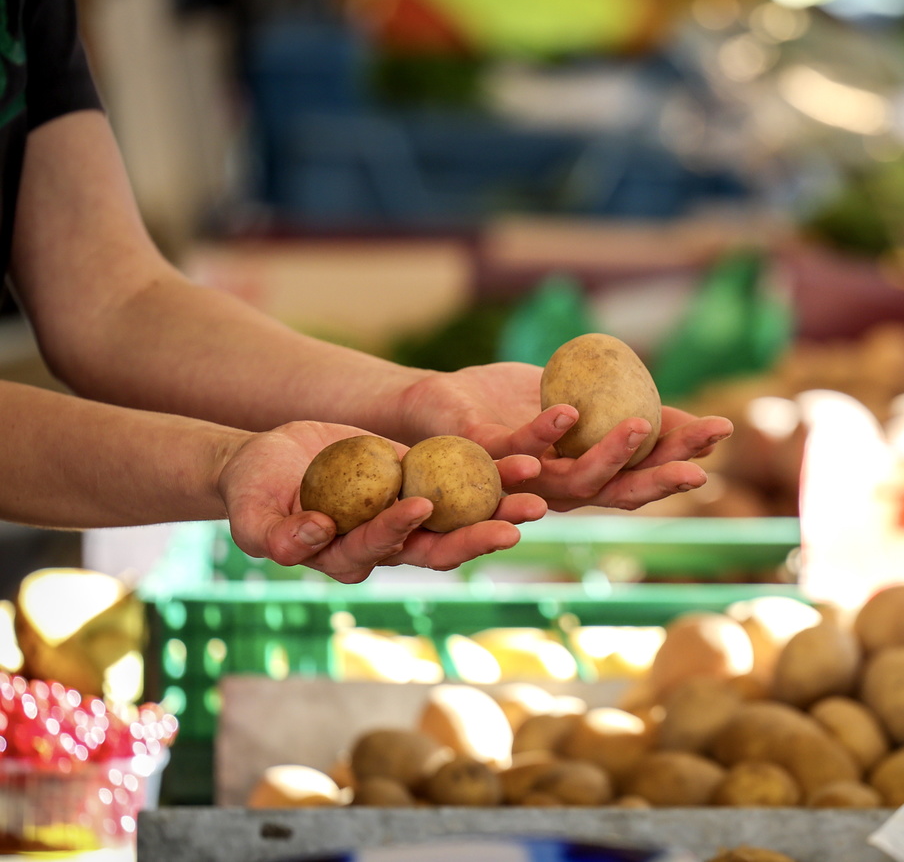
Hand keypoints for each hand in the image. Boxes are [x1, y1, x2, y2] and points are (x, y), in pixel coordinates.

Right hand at [216, 421, 546, 582]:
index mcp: (350, 556)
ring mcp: (409, 511)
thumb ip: (276, 535)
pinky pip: (462, 478)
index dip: (397, 529)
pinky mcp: (421, 479)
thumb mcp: (252, 515)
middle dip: (477, 537)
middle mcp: (389, 541)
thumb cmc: (251, 492)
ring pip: (462, 515)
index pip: (380, 547)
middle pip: (439, 545)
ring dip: (500, 506)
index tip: (418, 506)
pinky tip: (528, 459)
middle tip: (515, 527)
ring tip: (538, 494)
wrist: (271, 461)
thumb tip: (313, 535)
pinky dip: (494, 471)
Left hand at [403, 363, 733, 511]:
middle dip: (660, 478)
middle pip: (618, 492)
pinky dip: (545, 433)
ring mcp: (522, 479)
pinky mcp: (483, 458)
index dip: (681, 459)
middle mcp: (556, 489)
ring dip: (610, 456)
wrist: (435, 404)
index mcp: (582, 476)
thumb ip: (622, 414)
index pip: (641, 475)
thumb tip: (686, 418)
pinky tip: (569, 410)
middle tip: (700, 465)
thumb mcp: (578, 403)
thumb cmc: (508, 405)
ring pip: (573, 481)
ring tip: (642, 426)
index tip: (722, 434)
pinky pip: (518, 449)